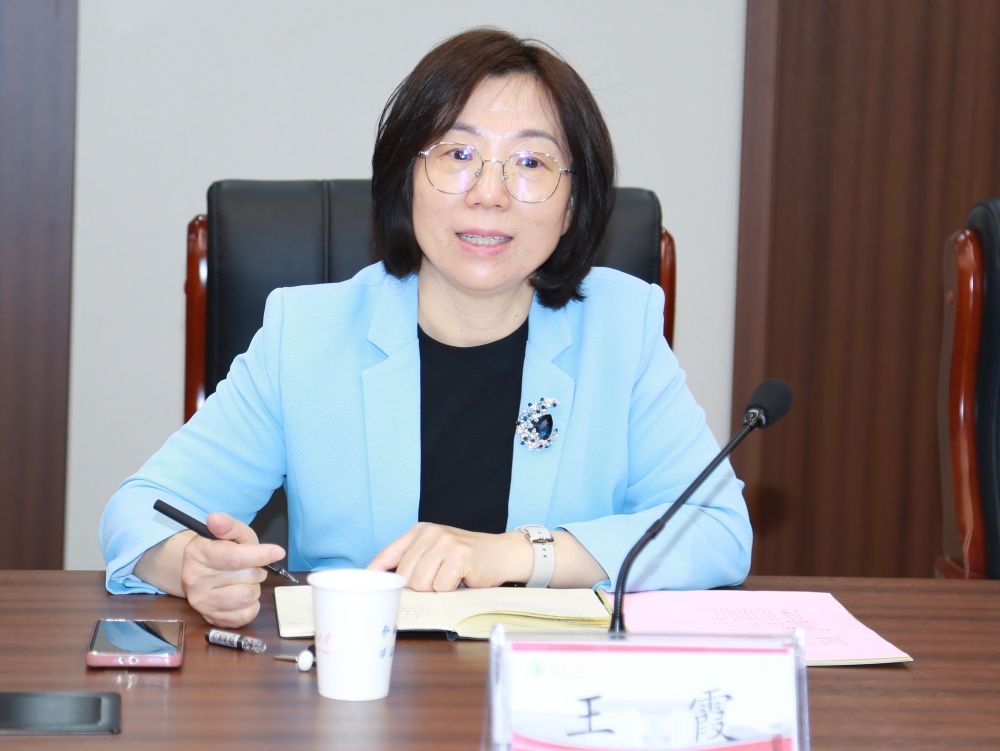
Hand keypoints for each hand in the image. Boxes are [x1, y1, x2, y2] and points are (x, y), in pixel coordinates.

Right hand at [179, 513, 285, 626]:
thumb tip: (215, 518)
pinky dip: (251, 606)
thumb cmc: (221, 549)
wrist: (201, 571)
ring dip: (254, 588)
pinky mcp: (210, 618)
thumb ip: (228, 526)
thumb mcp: (230, 533)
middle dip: (256, 570)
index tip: (278, 552)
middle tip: (249, 566)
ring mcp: (201, 602)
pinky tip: (242, 596)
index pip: (234, 558)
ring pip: (247, 597)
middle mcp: (195, 580)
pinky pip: (244, 616)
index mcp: (198, 554)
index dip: (260, 555)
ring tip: (245, 581)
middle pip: (246, 578)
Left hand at [367, 522, 529, 590]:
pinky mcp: (460, 555)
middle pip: (405, 575)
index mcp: (419, 532)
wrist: (502, 553)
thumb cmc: (466, 559)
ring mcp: (445, 542)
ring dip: (436, 589)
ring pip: (421, 583)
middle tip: (437, 582)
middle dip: (419, 587)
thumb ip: (413, 562)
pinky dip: (451, 589)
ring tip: (450, 579)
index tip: (363, 587)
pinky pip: (442, 586)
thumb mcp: (435, 552)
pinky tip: (462, 579)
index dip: (374, 573)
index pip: (388, 554)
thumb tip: (385, 585)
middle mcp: (430, 533)